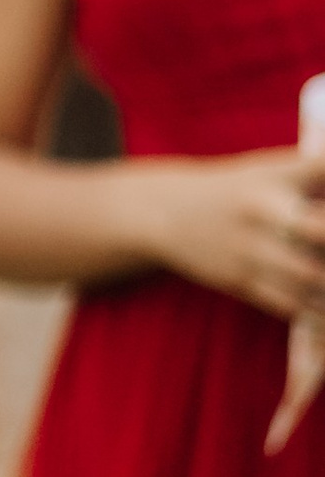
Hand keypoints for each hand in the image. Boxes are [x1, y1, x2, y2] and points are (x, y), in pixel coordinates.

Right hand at [145, 149, 324, 319]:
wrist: (167, 213)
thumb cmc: (238, 191)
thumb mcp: (272, 170)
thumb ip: (316, 176)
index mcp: (274, 173)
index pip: (322, 168)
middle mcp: (261, 207)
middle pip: (319, 230)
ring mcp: (248, 247)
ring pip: (309, 276)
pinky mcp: (239, 280)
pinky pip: (289, 304)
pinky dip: (319, 309)